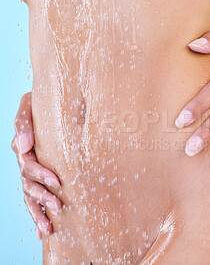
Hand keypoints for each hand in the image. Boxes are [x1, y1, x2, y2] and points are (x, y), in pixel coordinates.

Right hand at [11, 92, 61, 238]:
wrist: (53, 105)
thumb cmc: (42, 104)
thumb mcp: (29, 105)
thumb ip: (23, 123)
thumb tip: (23, 146)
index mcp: (23, 148)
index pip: (28, 164)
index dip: (41, 174)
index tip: (57, 181)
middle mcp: (25, 163)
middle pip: (29, 184)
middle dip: (43, 196)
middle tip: (58, 205)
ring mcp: (30, 174)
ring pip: (30, 197)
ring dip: (39, 212)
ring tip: (49, 228)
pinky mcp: (39, 180)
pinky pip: (34, 201)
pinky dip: (38, 216)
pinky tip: (43, 232)